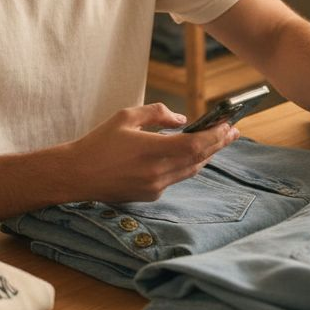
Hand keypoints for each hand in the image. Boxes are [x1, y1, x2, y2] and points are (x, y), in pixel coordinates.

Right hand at [48, 103, 238, 202]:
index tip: (229, 125)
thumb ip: (157, 114)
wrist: (76, 175)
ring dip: (206, 156)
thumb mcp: (126, 117)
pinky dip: (187, 165)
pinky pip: (176, 178)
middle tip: (233, 131)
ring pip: (191, 170)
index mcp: (152, 150)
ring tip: (218, 141)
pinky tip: (192, 155)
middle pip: (199, 158)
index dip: (216, 136)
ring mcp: (155, 187)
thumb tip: (182, 120)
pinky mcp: (150, 195)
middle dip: (218, 144)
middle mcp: (158, 172)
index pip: (196, 144)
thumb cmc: (98, 143)